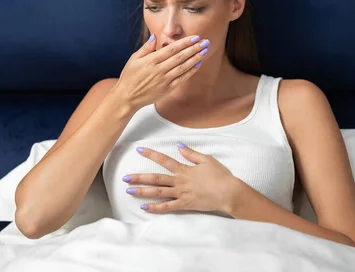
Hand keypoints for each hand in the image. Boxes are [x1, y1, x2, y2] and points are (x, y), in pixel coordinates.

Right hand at [115, 34, 209, 109]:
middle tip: (205, 42)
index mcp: (151, 60)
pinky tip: (198, 64)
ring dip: (195, 58)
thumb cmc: (129, 77)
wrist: (127, 97)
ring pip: (183, 67)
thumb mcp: (134, 59)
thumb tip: (155, 37)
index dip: (185, 43)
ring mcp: (164, 80)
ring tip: (205, 51)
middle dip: (194, 48)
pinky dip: (191, 71)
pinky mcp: (167, 89)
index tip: (195, 37)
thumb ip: (146, 48)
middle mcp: (159, 70)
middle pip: (180, 57)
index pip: (171, 49)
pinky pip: (182, 78)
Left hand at [122, 142, 240, 214]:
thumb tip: (179, 145)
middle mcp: (179, 181)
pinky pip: (168, 207)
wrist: (228, 192)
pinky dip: (156, 208)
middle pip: (156, 178)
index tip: (139, 150)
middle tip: (125, 178)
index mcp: (184, 169)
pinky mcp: (185, 205)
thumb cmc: (220, 176)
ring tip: (129, 191)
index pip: (164, 160)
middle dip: (139, 177)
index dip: (151, 154)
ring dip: (143, 192)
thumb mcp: (207, 159)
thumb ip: (191, 153)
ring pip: (158, 193)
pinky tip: (145, 208)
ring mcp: (181, 194)